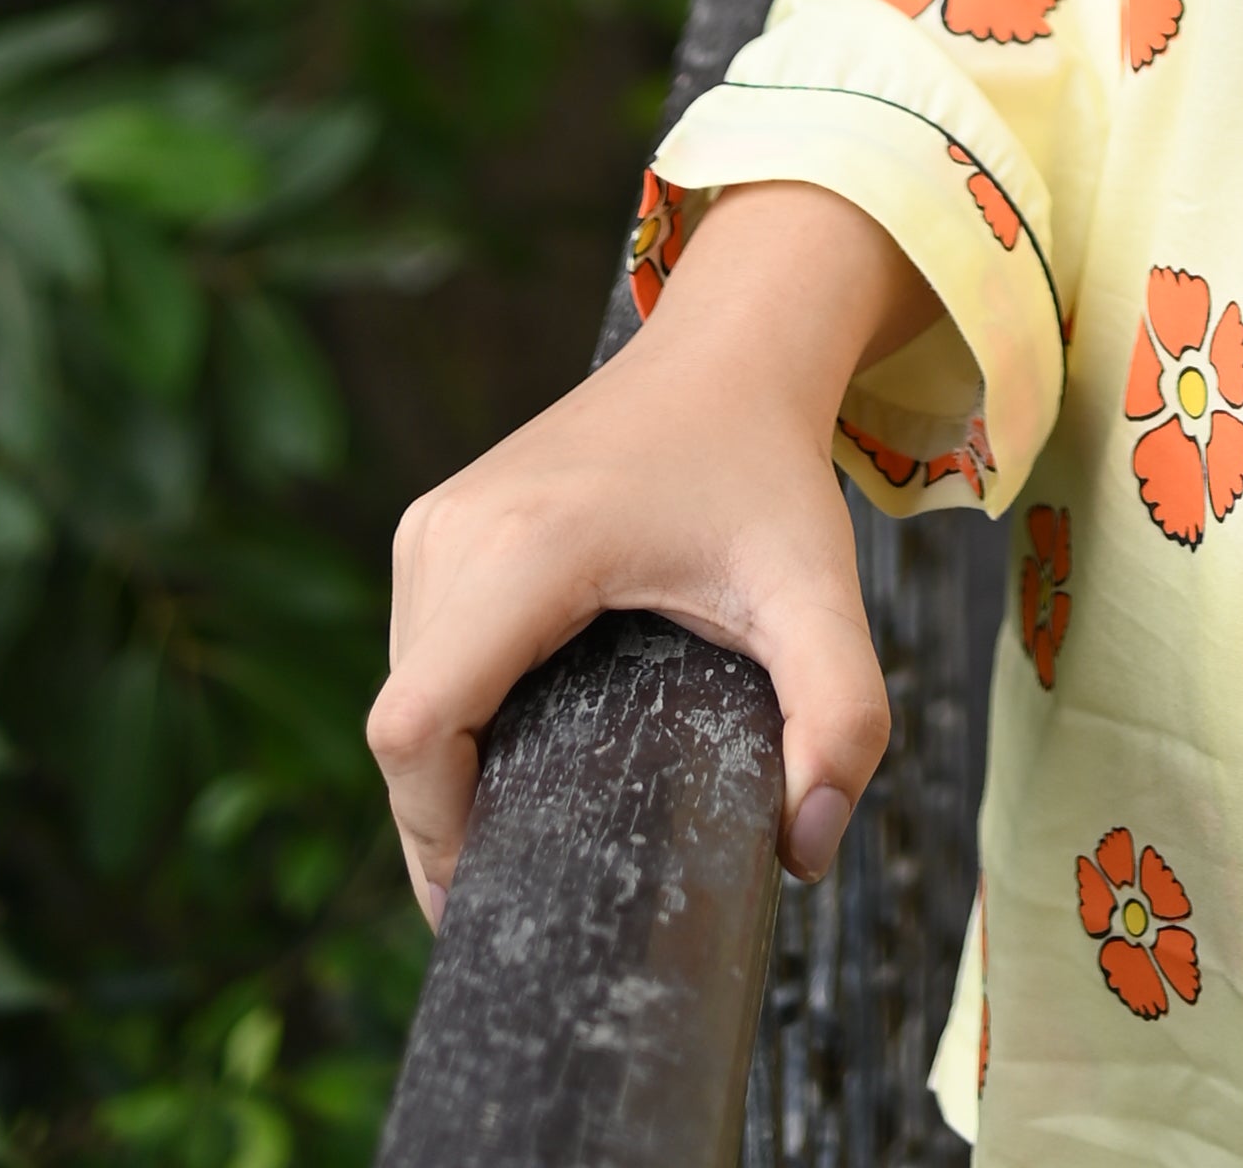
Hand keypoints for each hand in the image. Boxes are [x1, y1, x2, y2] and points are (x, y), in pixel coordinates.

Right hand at [365, 180, 945, 924]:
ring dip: (442, 777)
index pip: (414, 731)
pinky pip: (414, 654)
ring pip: (400, 695)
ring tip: (522, 832)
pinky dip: (445, 720)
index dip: (435, 838)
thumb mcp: (821, 589)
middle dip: (443, 830)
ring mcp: (434, 522)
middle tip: (527, 891)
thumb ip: (842, 715)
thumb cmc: (766, 466)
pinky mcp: (437, 524)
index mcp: (523, 549)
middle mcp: (452, 530)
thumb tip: (808, 850)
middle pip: (400, 730)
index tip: (506, 892)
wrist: (732, 350)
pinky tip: (506, 758)